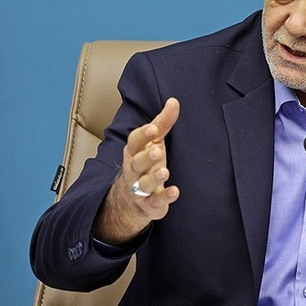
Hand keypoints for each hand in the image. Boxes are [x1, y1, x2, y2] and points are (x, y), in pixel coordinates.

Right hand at [93, 98, 180, 244]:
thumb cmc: (146, 163)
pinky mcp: (149, 204)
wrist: (131, 199)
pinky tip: (174, 191)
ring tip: (164, 173)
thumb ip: (163, 123)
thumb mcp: (154, 142)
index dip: (143, 135)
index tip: (153, 128)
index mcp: (134, 151)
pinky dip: (164, 197)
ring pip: (144, 183)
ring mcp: (139, 188)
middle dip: (146, 158)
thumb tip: (174, 101)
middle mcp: (134, 169)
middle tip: (157, 152)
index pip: (135, 141)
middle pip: (137, 163)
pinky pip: (155, 201)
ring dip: (154, 178)